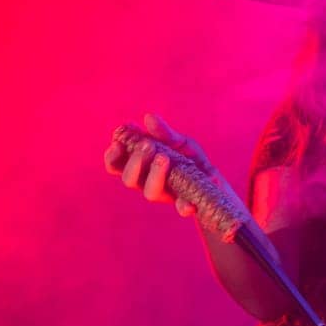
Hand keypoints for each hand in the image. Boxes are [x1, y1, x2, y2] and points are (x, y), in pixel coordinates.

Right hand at [104, 112, 219, 218]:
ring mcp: (166, 195)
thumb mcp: (179, 142)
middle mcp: (148, 183)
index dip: (112, 157)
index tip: (117, 143)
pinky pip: (182, 208)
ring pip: (150, 193)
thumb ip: (164, 132)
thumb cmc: (189, 159)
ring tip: (163, 158)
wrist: (214, 180)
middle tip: (146, 145)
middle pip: (130, 180)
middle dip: (134, 162)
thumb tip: (148, 117)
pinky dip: (184, 206)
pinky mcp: (186, 204)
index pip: (117, 166)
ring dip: (154, 175)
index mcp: (141, 168)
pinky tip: (188, 204)